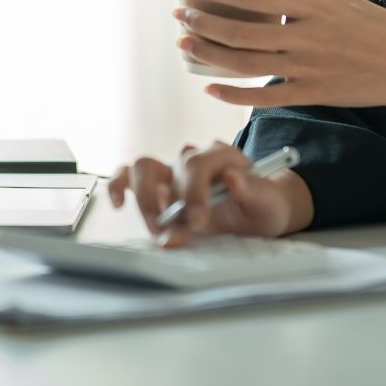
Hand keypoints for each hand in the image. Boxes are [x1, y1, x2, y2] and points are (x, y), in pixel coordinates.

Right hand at [107, 140, 295, 244]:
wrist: (258, 211)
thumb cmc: (263, 205)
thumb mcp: (268, 202)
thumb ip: (252, 191)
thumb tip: (232, 179)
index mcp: (223, 155)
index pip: (200, 163)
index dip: (195, 191)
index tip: (198, 220)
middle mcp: (194, 157)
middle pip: (172, 166)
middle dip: (172, 199)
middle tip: (175, 229)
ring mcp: (173, 170)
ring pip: (144, 168)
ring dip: (144, 198)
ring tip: (155, 226)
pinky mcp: (158, 185)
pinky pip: (129, 176)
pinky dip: (119, 186)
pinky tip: (118, 204)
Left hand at [175, 0, 385, 109]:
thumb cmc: (372, 25)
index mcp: (311, 7)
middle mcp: (306, 37)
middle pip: (241, 31)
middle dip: (203, 22)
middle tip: (180, 16)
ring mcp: (308, 69)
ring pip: (246, 64)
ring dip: (209, 54)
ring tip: (185, 43)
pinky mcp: (311, 95)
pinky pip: (264, 97)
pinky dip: (233, 94)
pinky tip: (210, 85)